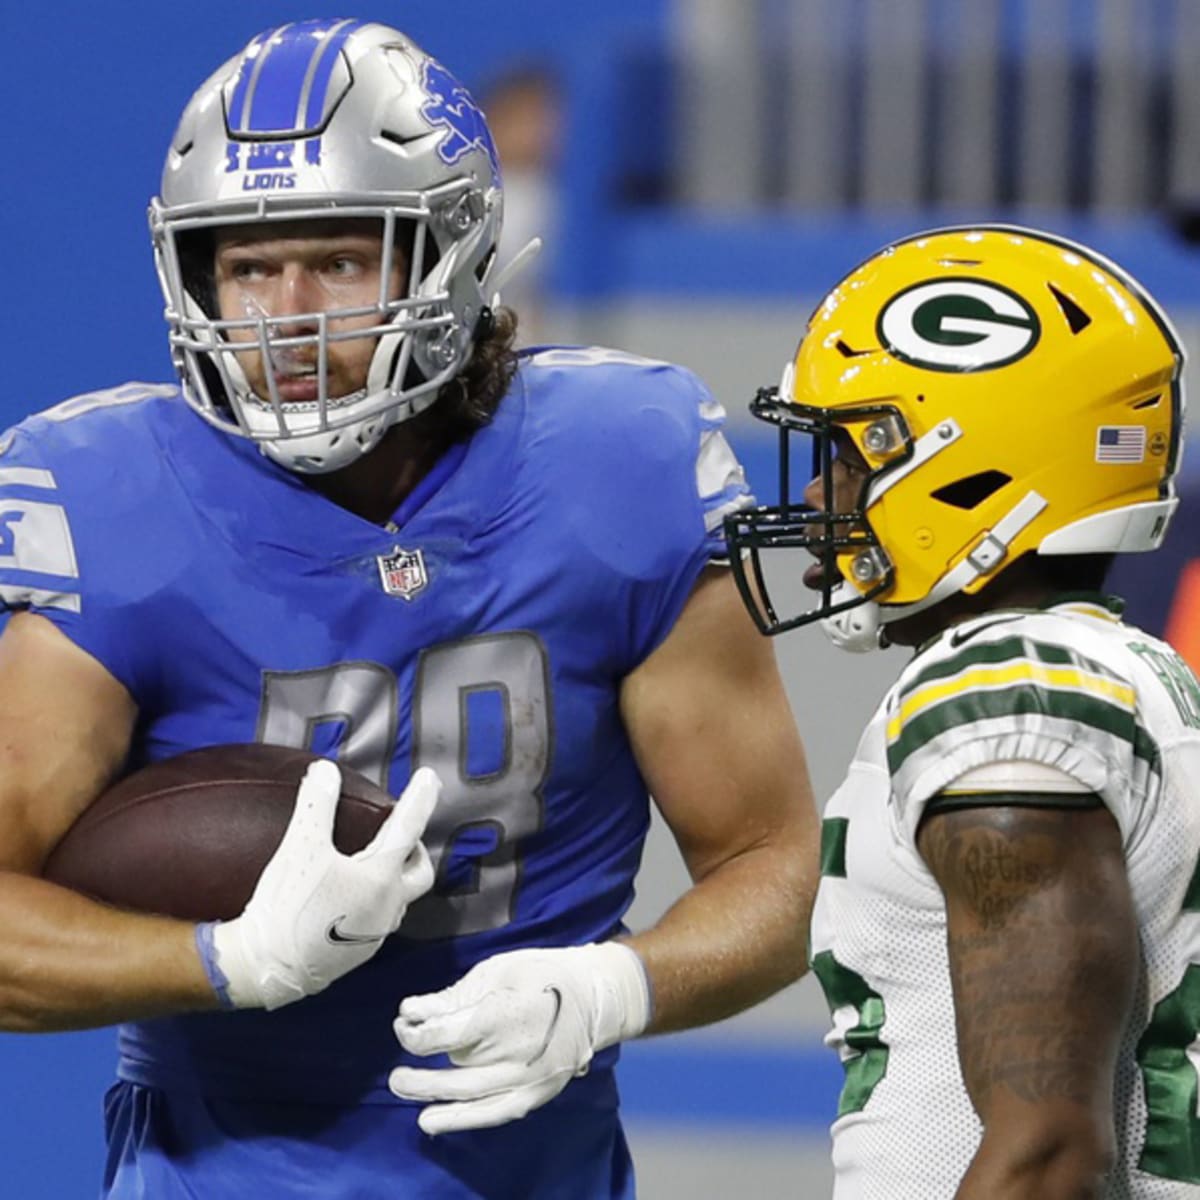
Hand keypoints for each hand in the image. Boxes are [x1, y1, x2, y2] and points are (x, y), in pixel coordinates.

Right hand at [199, 761, 439, 1009]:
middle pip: (420, 874)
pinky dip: (376, 901)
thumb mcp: (300, 848)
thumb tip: (324, 769)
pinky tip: (350, 897)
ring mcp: (375, 934)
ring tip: (377, 863)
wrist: (266, 969)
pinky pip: (379, 920)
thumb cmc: (287, 906)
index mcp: (380, 879)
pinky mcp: (358, 953)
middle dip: (416, 850)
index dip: (420, 799)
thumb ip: (316, 805)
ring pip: (401, 901)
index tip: (430, 777)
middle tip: (402, 834)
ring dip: (397, 878)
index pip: (408, 828)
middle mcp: (387, 908)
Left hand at [389, 942, 650, 1133]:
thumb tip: (411, 1012)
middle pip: (455, 1064)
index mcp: (507, 1014)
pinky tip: (430, 1121)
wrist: (595, 997)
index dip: (418, 1034)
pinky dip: (460, 1119)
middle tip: (395, 1066)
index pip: (447, 1035)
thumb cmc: (543, 973)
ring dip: (430, 1092)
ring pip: (467, 1092)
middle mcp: (516, 1053)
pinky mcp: (535, 1095)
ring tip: (401, 1086)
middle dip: (420, 1062)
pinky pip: (491, 1113)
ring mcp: (528, 1079)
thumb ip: (456, 996)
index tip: (402, 1023)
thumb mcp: (497, 970)